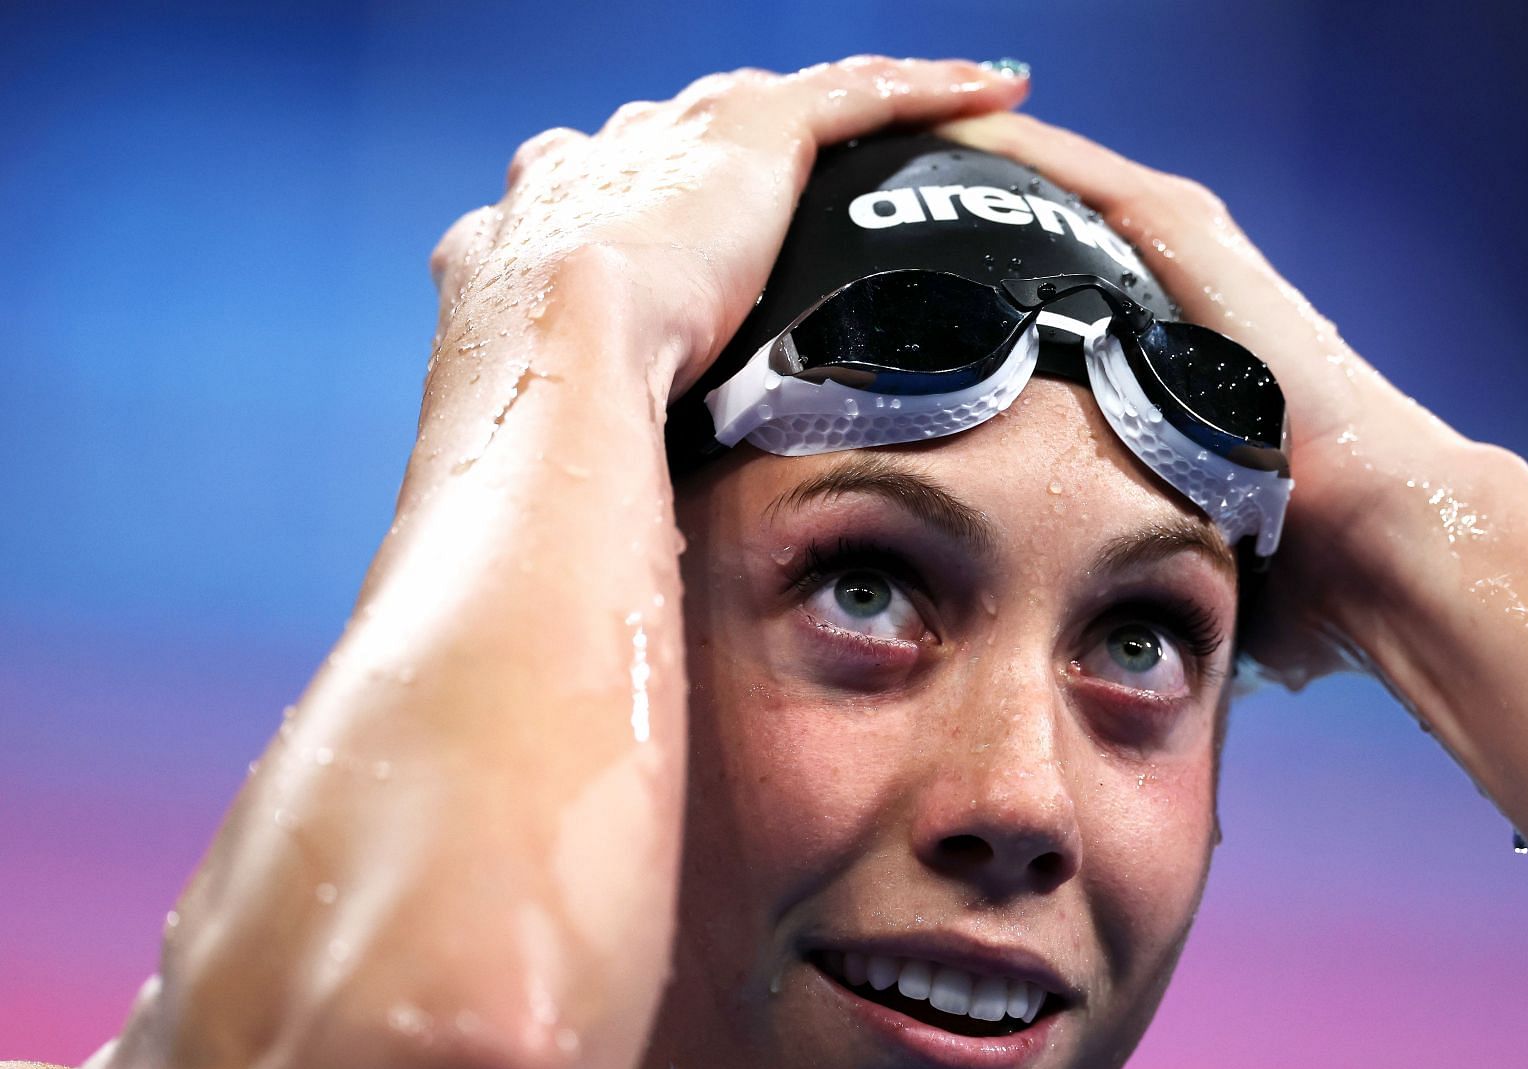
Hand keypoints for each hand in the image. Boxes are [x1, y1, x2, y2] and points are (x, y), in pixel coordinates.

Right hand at [428, 57, 1029, 400]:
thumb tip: (612, 507)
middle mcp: (595, 163)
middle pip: (679, 141)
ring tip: (927, 118)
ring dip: (851, 107)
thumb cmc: (534, 417)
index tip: (669, 255)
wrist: (549, 356)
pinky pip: (855, 94)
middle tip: (794, 189)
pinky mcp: (750, 132)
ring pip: (780, 102)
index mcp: (527, 230)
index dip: (636, 220)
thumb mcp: (547, 427)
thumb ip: (582, 433)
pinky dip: (924, 91)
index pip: (591, 206)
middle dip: (732, 155)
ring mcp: (672, 141)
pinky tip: (988, 95)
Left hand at [937, 111, 1495, 688]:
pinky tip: (944, 127)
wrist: (1380, 541)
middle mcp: (1181, 302)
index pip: (1061, 318)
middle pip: (1053, 241)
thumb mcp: (1191, 559)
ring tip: (895, 147)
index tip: (911, 309)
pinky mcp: (1189, 236)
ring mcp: (1189, 263)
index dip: (988, 303)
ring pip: (1062, 190)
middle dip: (970, 228)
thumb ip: (1144, 571)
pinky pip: (1079, 174)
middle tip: (880, 211)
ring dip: (982, 173)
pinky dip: (1013, 151)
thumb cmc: (1302, 575)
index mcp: (1174, 371)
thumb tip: (1100, 649)